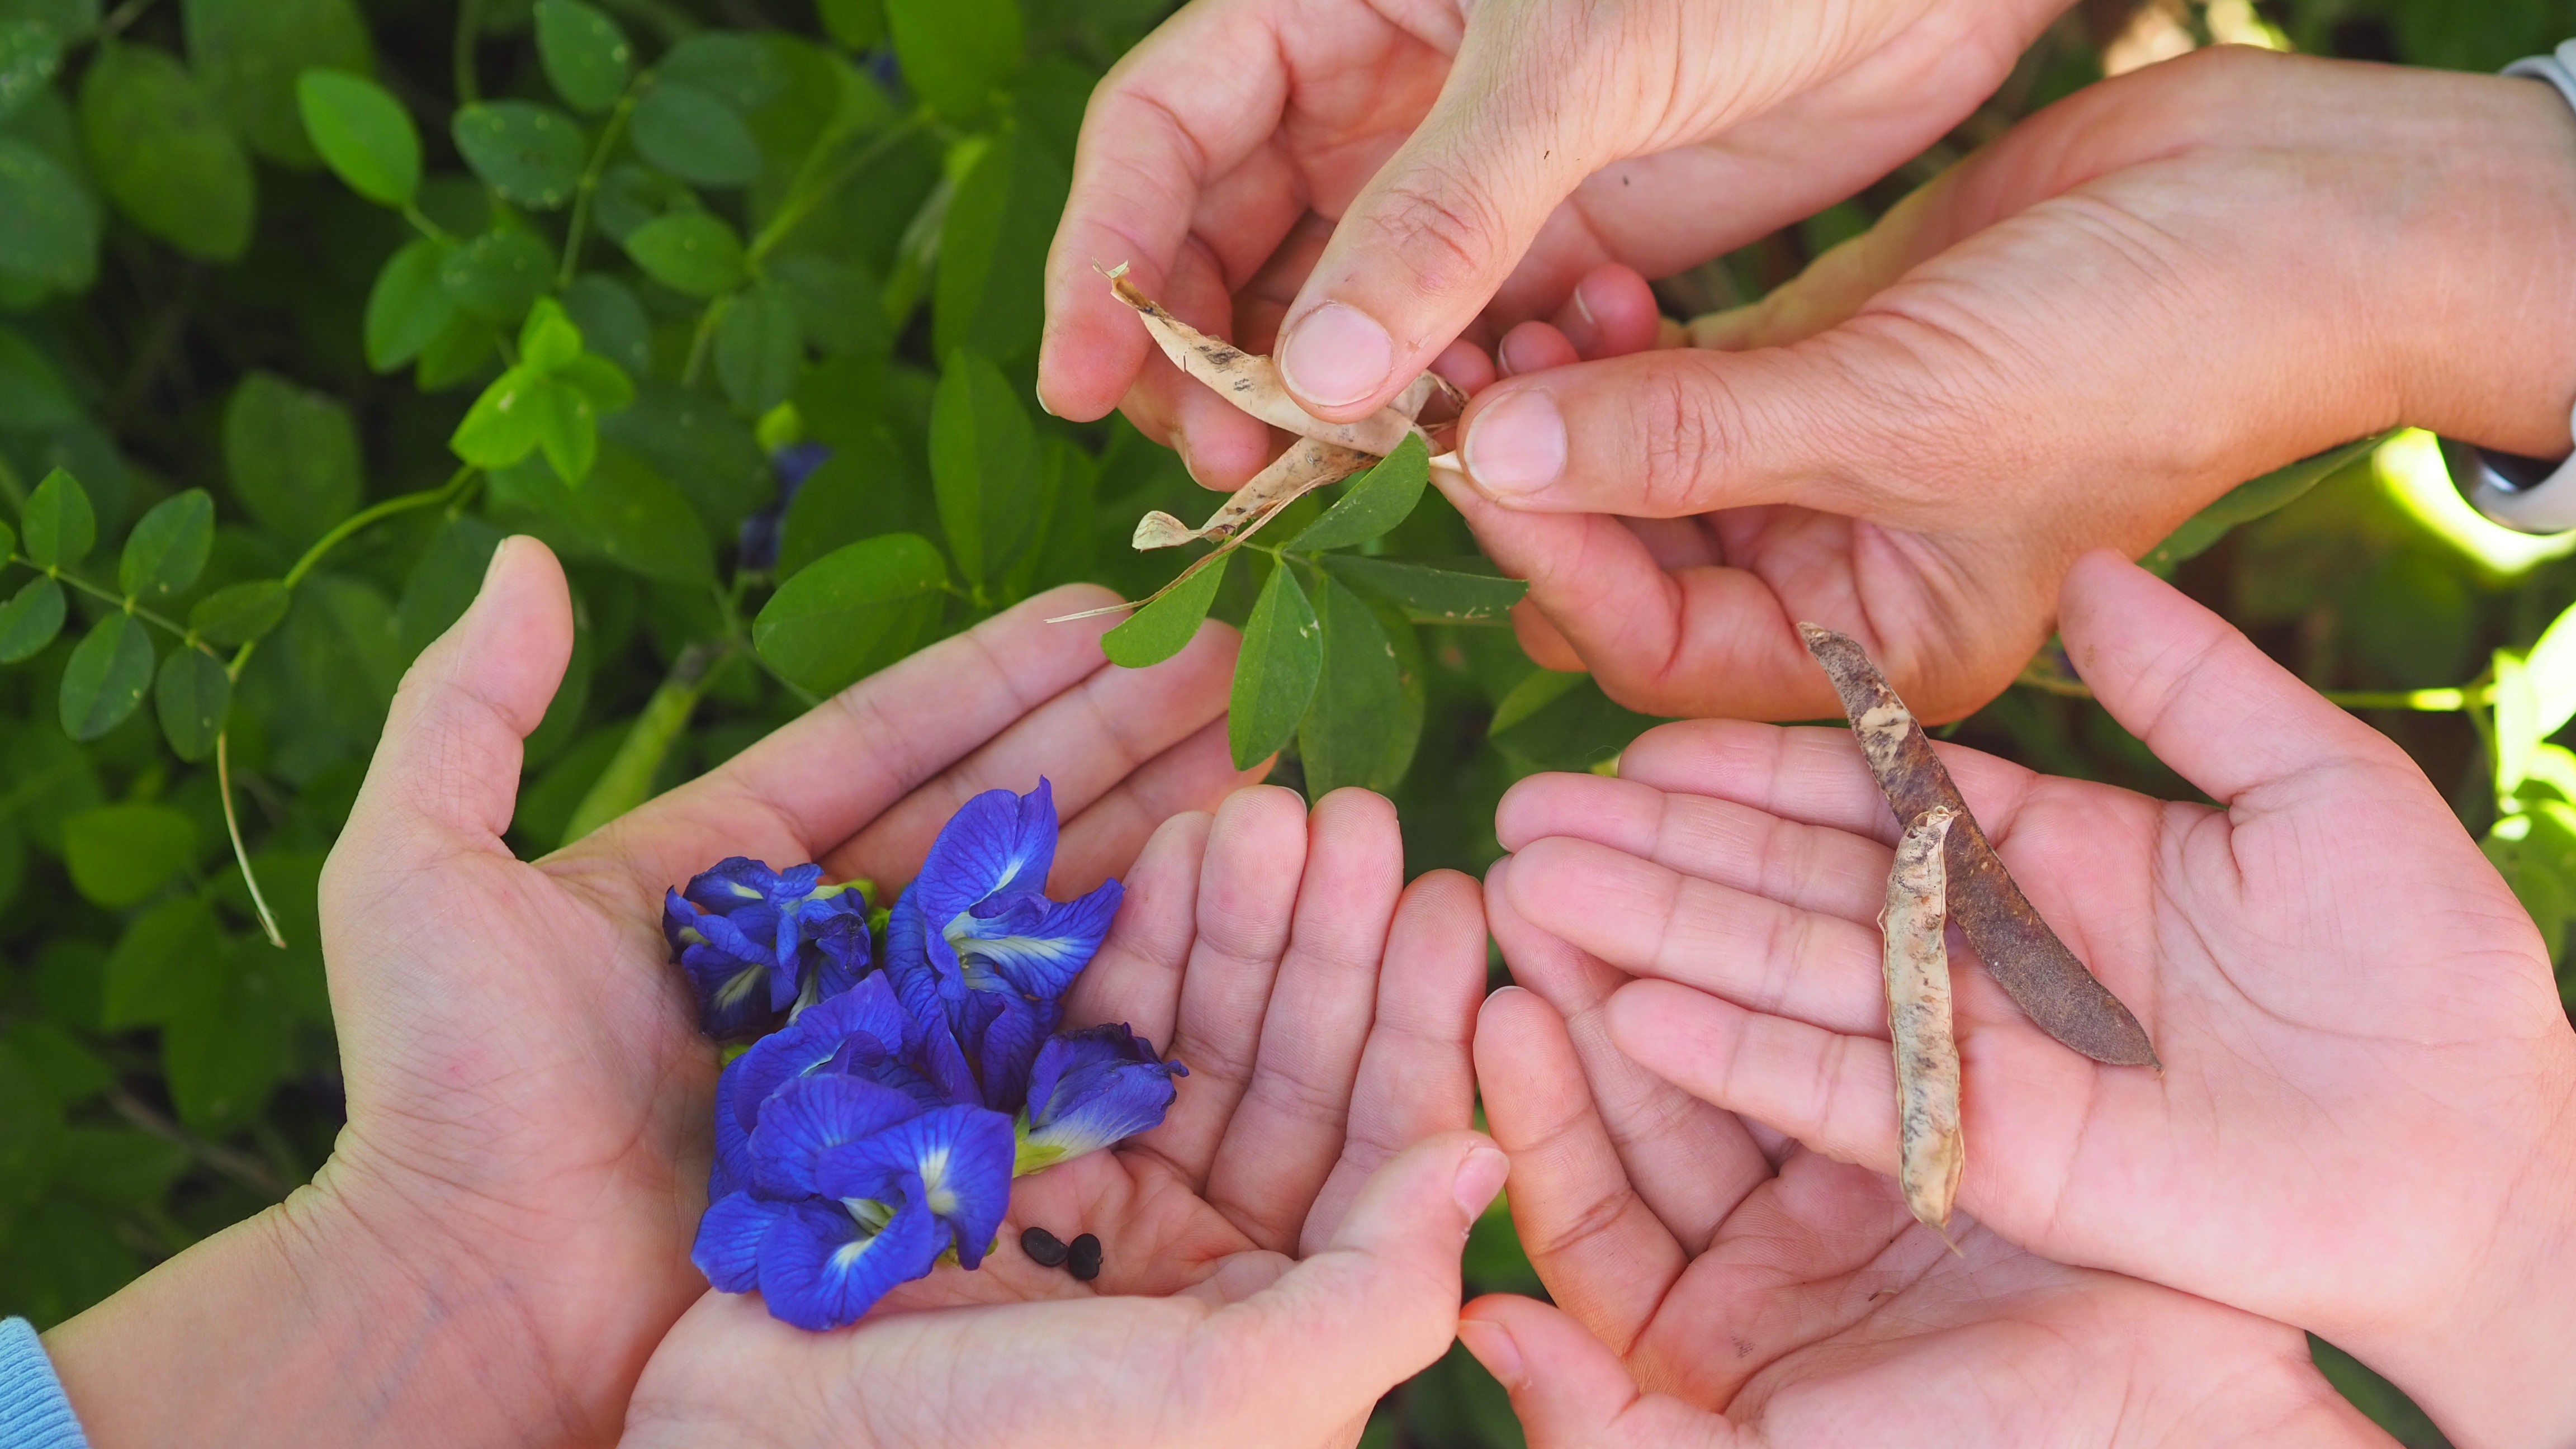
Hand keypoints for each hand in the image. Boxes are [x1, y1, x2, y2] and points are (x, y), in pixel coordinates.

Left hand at [44, 538, 1259, 1447]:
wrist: (472, 1304)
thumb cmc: (440, 1092)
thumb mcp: (417, 870)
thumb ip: (471, 711)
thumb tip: (531, 558)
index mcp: (732, 874)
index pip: (895, 743)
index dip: (1006, 675)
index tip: (1113, 611)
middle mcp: (830, 952)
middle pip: (997, 816)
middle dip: (1118, 732)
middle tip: (1232, 658)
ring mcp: (888, 1049)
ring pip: (1042, 918)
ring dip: (1151, 832)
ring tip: (1256, 752)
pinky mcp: (926, 1144)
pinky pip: (1042, 1046)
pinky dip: (1133, 979)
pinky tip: (1221, 906)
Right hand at [621, 787, 1496, 1448]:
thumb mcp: (1230, 1402)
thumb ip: (1378, 1292)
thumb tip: (1485, 1159)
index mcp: (1288, 1329)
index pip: (1383, 1147)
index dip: (1419, 1019)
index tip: (1447, 894)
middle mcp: (1210, 1263)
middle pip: (1296, 1071)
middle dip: (1322, 941)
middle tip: (1344, 811)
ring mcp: (1106, 1202)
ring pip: (1198, 1036)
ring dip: (1232, 920)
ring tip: (1258, 808)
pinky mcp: (1006, 1156)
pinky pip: (1087, 1033)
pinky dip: (1128, 946)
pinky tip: (1166, 854)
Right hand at [1037, 0, 2064, 485]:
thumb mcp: (1581, 62)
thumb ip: (1443, 213)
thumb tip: (1310, 378)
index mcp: (1339, 1)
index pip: (1166, 128)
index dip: (1112, 252)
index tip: (1088, 381)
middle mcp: (1381, 93)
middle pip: (1234, 238)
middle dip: (1214, 353)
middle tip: (1225, 469)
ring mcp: (1467, 179)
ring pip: (1345, 311)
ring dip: (1327, 404)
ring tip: (1332, 485)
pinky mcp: (1559, 247)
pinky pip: (1460, 348)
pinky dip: (1444, 408)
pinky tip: (1459, 453)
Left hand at [1442, 47, 2575, 719]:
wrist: (2283, 211)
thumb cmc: (2147, 350)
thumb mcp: (1898, 411)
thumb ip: (1688, 438)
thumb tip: (1497, 453)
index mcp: (1877, 653)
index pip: (1662, 649)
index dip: (1561, 568)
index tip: (1480, 468)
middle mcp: (1840, 580)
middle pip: (1631, 567)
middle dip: (1546, 484)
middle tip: (1469, 385)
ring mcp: (1824, 474)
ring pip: (1643, 471)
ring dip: (1573, 404)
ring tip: (1528, 319)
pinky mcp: (1820, 373)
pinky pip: (1682, 388)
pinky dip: (1627, 351)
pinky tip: (1592, 292)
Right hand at [1485, 551, 2575, 1447]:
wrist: (2485, 1161)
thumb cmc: (2429, 972)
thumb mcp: (2321, 788)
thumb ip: (2195, 685)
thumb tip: (2093, 575)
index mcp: (2040, 847)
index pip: (1855, 793)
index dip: (1739, 766)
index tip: (1630, 733)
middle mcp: (1978, 943)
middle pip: (1784, 881)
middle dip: (1653, 848)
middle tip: (1523, 813)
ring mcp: (1970, 1047)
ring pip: (1783, 976)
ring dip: (1655, 935)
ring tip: (1531, 888)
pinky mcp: (1978, 1144)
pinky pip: (1836, 1090)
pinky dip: (1733, 1053)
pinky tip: (1628, 1007)